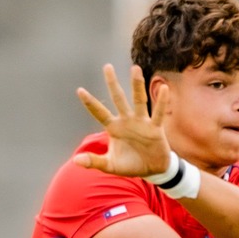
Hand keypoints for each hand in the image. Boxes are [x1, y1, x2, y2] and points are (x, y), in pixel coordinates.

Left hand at [75, 64, 172, 178]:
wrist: (152, 170)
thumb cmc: (130, 165)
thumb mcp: (110, 165)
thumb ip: (94, 161)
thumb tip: (76, 161)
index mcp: (114, 128)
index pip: (99, 112)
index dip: (90, 103)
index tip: (80, 90)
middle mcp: (127, 120)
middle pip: (118, 98)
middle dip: (112, 83)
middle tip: (107, 66)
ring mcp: (141, 122)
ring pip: (138, 100)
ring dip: (137, 85)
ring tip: (135, 69)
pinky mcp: (155, 128)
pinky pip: (158, 113)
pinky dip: (161, 102)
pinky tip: (163, 89)